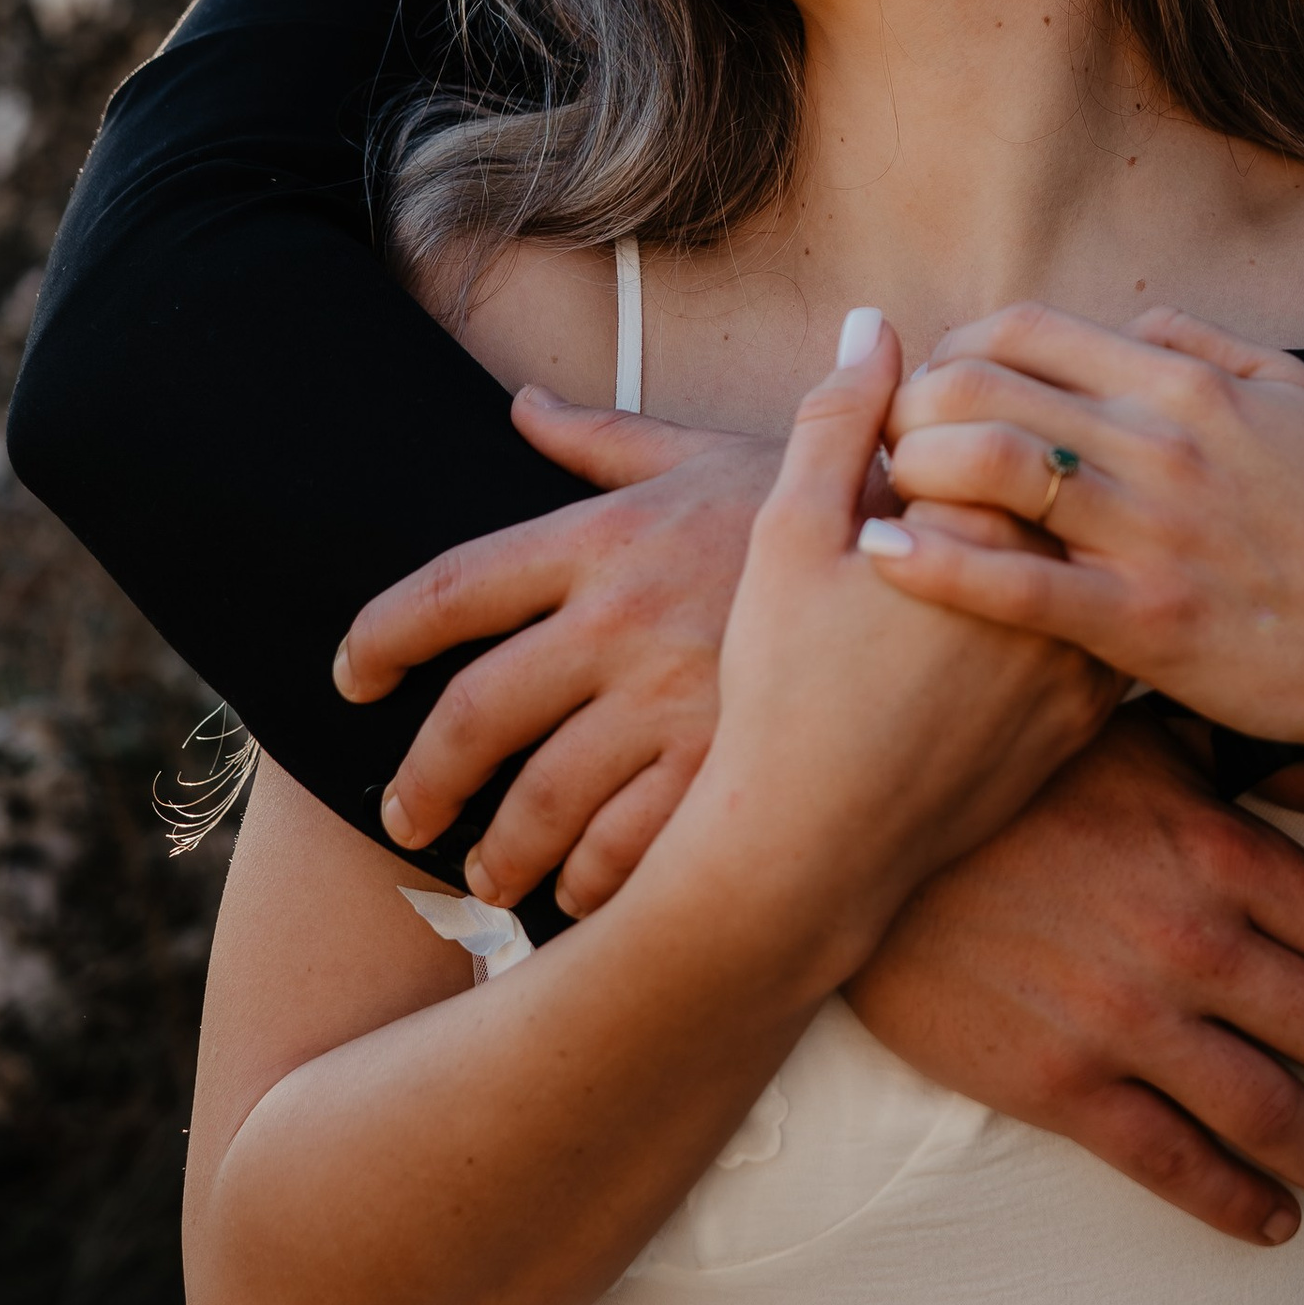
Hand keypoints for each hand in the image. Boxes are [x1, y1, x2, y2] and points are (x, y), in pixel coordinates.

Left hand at [335, 392, 780, 917]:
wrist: (951, 542)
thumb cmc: (823, 496)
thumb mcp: (705, 453)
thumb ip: (603, 439)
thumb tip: (522, 407)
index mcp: (604, 535)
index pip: (448, 589)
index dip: (379, 637)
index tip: (352, 676)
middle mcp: (622, 617)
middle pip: (473, 716)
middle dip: (423, 781)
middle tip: (403, 816)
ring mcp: (674, 697)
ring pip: (542, 802)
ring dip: (501, 854)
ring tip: (489, 876)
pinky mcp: (730, 763)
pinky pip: (631, 850)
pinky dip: (596, 885)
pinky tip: (585, 897)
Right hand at [692, 317, 1122, 948]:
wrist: (810, 854)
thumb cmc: (785, 691)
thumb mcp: (790, 536)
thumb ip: (838, 418)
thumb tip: (874, 323)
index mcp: (992, 524)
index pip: (1007, 415)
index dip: (949, 420)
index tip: (898, 457)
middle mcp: (1062, 586)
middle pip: (1058, 479)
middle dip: (1005, 471)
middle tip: (919, 511)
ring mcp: (1087, 658)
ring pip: (1086, 553)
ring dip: (1043, 537)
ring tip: (958, 564)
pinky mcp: (1088, 721)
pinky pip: (1095, 628)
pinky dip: (1061, 607)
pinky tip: (995, 621)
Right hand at [847, 703, 1303, 1241]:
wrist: (857, 840)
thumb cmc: (1007, 774)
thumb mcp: (1132, 736)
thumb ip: (1237, 757)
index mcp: (1219, 852)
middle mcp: (1194, 943)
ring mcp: (1128, 1020)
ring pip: (1273, 1115)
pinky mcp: (1060, 1082)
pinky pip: (1172, 1164)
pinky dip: (1237, 1204)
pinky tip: (1275, 1225)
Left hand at [875, 304, 1303, 790]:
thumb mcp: (1296, 396)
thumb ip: (1203, 344)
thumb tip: (1125, 322)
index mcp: (1185, 384)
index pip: (1022, 330)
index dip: (950, 348)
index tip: (932, 387)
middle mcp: (1160, 443)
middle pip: (981, 384)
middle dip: (908, 404)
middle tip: (887, 442)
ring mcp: (1149, 534)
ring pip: (986, 465)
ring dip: (910, 470)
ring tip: (886, 497)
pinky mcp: (1142, 624)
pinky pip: (1015, 586)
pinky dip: (935, 566)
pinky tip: (883, 560)